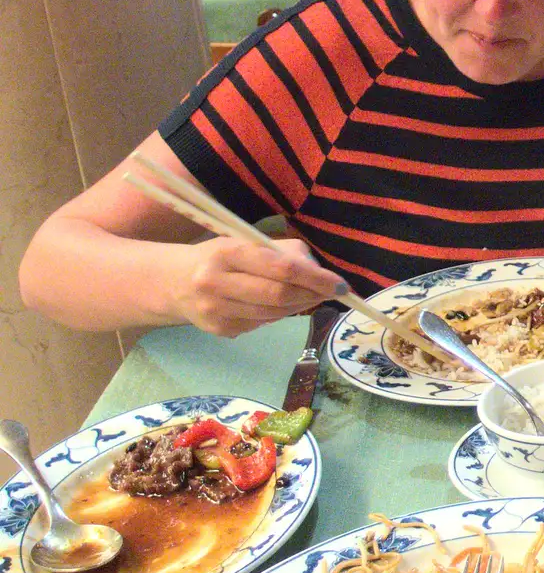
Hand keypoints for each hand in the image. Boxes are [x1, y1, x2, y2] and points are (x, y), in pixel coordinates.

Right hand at [170, 237, 347, 337]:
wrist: (173, 282)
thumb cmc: (220, 257)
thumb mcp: (246, 242)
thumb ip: (285, 253)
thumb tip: (321, 273)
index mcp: (228, 252)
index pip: (282, 268)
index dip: (316, 278)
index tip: (341, 284)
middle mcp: (217, 282)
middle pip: (280, 296)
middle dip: (312, 295)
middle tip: (331, 292)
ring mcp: (216, 310)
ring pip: (274, 314)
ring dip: (300, 307)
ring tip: (309, 296)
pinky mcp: (219, 330)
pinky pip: (262, 324)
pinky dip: (278, 315)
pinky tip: (277, 305)